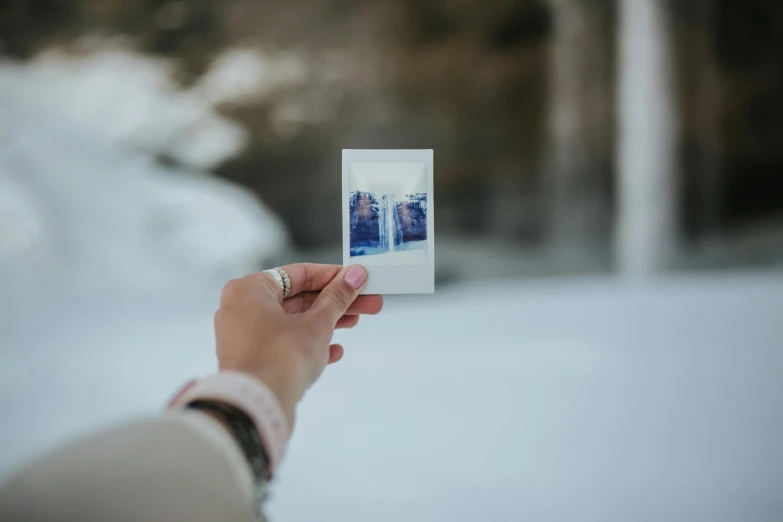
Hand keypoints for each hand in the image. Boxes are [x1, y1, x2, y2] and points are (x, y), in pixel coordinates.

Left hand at [213, 264, 380, 427]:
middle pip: (297, 299)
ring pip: (292, 322)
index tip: (357, 279)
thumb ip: (337, 298)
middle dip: (335, 302)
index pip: (298, 274)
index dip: (333, 276)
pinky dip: (307, 344)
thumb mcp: (318, 324)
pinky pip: (282, 345)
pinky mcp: (250, 361)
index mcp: (249, 289)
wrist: (256, 408)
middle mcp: (241, 309)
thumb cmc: (282, 358)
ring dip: (325, 323)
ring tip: (356, 323)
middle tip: (367, 303)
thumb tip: (355, 276)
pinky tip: (335, 351)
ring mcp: (243, 336)